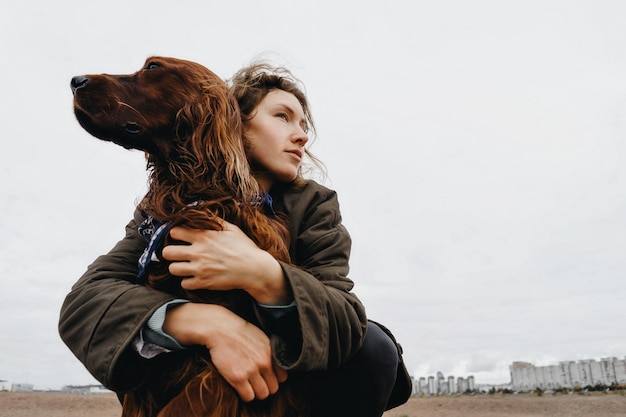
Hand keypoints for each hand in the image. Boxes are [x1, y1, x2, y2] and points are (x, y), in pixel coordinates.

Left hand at [161, 222, 292, 304]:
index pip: (174, 232)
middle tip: (177, 253)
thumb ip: (214, 221)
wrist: (254, 269)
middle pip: (167, 252)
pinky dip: (188, 281)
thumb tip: (203, 213)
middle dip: (170, 252)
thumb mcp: (231, 229)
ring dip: (177, 268)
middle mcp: (198, 252)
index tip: (179, 237)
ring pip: (172, 269)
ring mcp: (199, 268)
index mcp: (204, 236)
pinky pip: (184, 283)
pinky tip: (195, 277)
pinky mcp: (203, 283)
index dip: (175, 234)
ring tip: (185, 266)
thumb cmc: (244, 247)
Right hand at [163, 303, 287, 400]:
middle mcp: (265, 363)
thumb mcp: (262, 338)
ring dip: (255, 392)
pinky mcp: (238, 378)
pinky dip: (245, 394)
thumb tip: (276, 366)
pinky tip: (240, 386)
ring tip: (248, 385)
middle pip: (273, 388)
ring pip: (262, 394)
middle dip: (265, 386)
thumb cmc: (239, 332)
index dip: (274, 378)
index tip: (266, 377)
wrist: (220, 329)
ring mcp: (251, 371)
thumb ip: (271, 353)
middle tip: (256, 382)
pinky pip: (248, 397)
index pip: (283, 377)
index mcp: (272, 353)